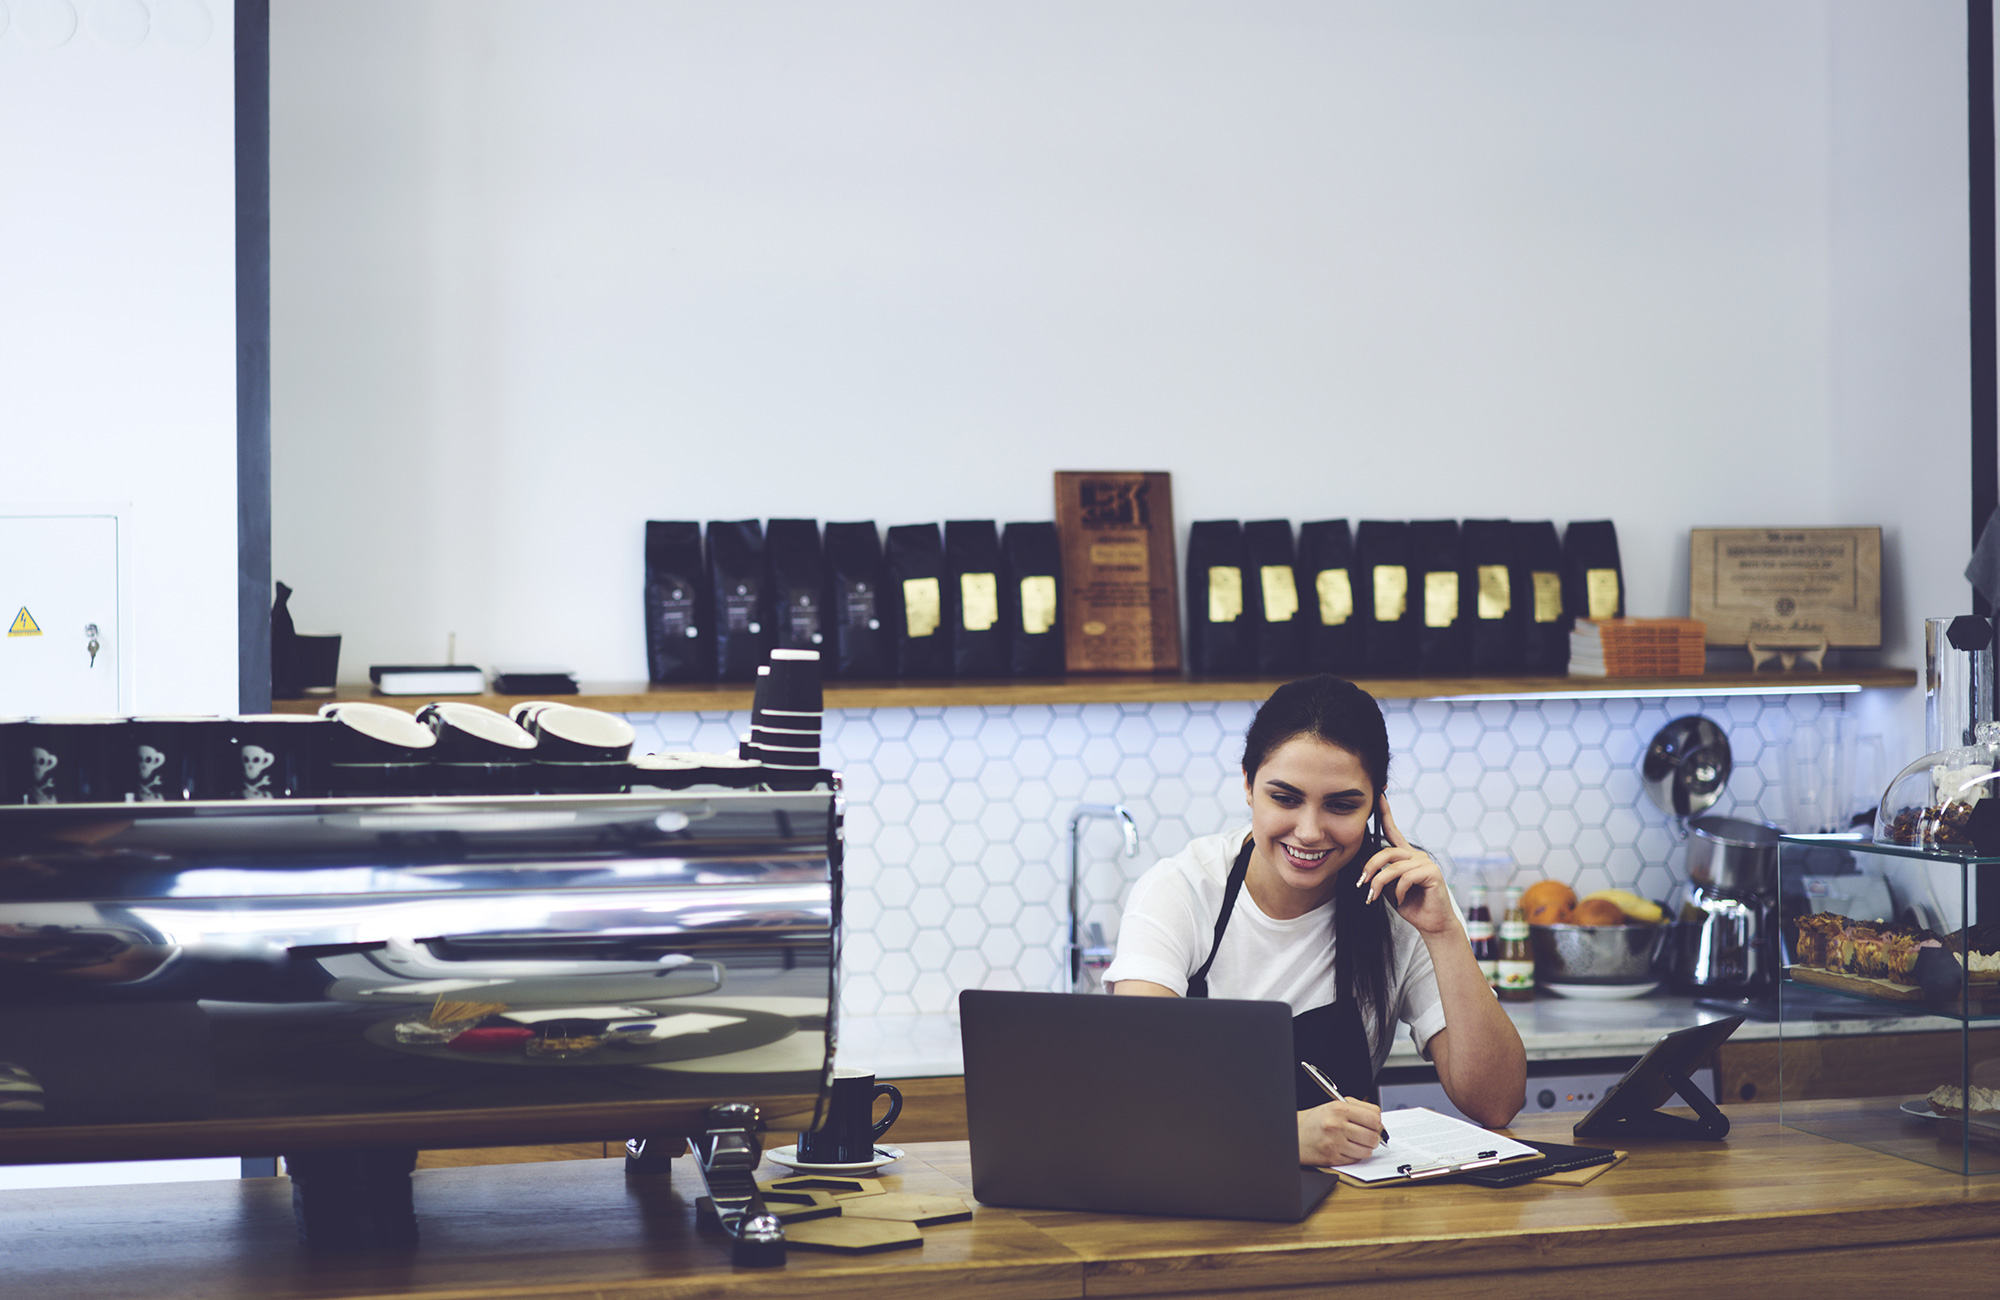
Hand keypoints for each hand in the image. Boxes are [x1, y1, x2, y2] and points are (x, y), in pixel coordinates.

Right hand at [1297, 1097, 1383, 1165]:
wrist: (1294, 1133)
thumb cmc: (1315, 1120)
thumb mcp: (1334, 1105)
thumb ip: (1358, 1109)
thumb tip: (1379, 1124)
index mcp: (1339, 1108)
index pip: (1374, 1117)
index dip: (1377, 1123)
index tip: (1374, 1125)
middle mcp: (1337, 1124)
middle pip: (1373, 1136)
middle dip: (1373, 1138)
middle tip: (1366, 1136)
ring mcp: (1335, 1142)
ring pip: (1367, 1151)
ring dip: (1364, 1148)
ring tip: (1354, 1143)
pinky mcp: (1332, 1157)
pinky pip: (1356, 1159)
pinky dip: (1354, 1156)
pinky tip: (1345, 1148)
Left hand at [1357, 795, 1456, 936]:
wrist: (1432, 924)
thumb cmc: (1411, 905)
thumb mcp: (1388, 887)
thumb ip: (1379, 873)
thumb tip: (1362, 863)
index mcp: (1405, 856)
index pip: (1393, 830)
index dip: (1385, 812)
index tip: (1379, 795)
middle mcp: (1416, 855)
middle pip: (1386, 852)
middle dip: (1370, 868)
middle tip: (1361, 884)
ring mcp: (1426, 863)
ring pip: (1393, 867)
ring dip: (1380, 883)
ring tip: (1374, 896)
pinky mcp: (1432, 873)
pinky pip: (1406, 877)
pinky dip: (1398, 891)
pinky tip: (1401, 900)